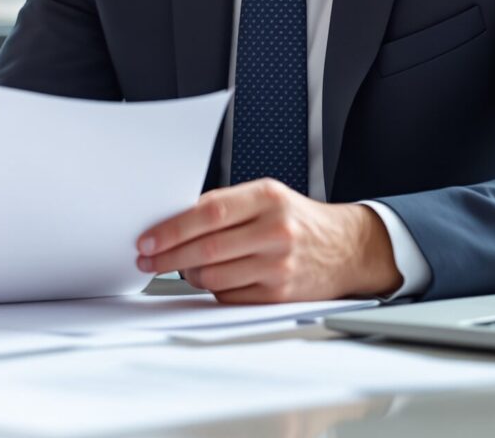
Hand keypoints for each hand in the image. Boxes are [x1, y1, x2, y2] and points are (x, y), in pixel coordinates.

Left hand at [135, 179, 401, 302]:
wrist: (347, 248)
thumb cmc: (298, 219)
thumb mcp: (267, 197)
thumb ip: (225, 206)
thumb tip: (172, 221)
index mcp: (268, 198)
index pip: (208, 213)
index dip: (171, 229)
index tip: (147, 239)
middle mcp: (275, 231)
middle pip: (207, 248)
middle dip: (168, 256)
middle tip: (147, 259)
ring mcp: (279, 266)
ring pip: (214, 276)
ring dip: (189, 274)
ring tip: (183, 267)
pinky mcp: (280, 294)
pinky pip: (229, 296)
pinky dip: (214, 289)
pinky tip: (213, 279)